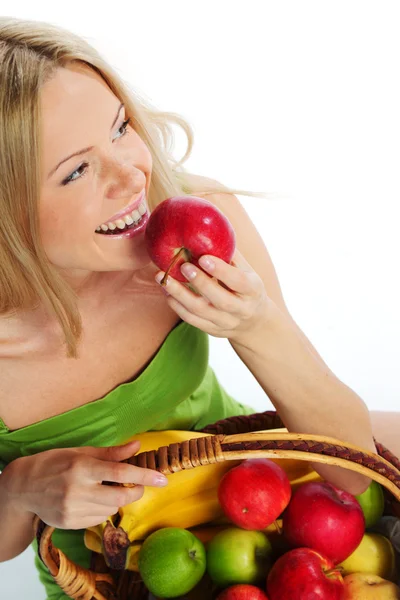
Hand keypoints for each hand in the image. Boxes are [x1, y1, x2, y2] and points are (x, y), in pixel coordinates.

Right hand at [4, 440, 167, 529]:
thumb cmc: (55, 463)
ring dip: (117, 500)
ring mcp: (72, 509)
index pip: (120, 473)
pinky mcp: (69, 523)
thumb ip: (111, 453)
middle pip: (120, 497)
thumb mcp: (82, 452)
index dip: (144, 476)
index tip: (162, 479)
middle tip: (137, 485)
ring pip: (110, 509)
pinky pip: (98, 519)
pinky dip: (103, 509)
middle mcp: (77, 490)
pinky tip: (92, 499)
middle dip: (135, 492)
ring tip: (105, 488)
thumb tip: (137, 446)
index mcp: (82, 467)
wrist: (24, 487)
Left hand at [155, 248, 278, 345]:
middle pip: (219, 300)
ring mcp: (226, 322)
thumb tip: (211, 226)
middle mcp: (241, 309)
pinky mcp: (212, 330)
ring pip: (201, 311)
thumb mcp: (246, 270)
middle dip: (200, 282)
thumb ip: (230, 253)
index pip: (238, 281)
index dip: (221, 270)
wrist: (253, 321)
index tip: (204, 257)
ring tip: (163, 278)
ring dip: (180, 294)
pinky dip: (177, 306)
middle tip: (183, 266)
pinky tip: (166, 292)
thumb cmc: (245, 287)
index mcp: (252, 290)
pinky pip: (192, 320)